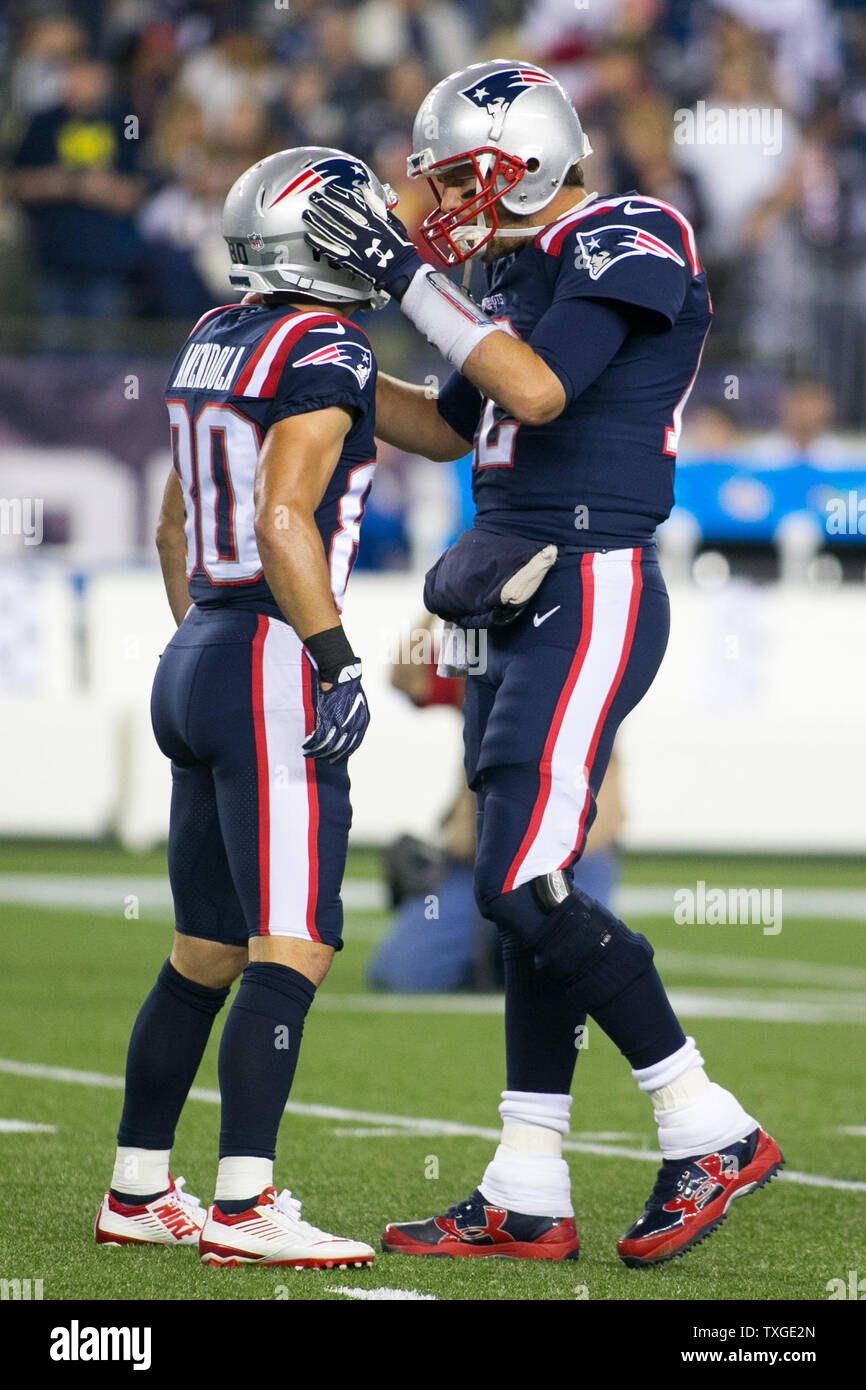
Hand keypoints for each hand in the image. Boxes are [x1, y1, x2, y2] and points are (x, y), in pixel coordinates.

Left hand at [302, 183, 421, 298]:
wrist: (400, 269)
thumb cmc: (400, 246)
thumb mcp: (393, 221)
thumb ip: (378, 207)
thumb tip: (366, 192)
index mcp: (372, 219)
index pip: (351, 202)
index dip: (337, 194)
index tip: (328, 189)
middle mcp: (360, 229)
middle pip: (338, 214)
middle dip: (323, 204)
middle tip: (312, 197)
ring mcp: (354, 245)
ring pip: (331, 230)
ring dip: (317, 222)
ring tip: (306, 215)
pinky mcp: (350, 259)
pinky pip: (331, 250)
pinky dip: (319, 244)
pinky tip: (309, 238)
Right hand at [302, 660, 369, 762]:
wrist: (339, 670)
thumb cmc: (345, 684)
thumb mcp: (356, 702)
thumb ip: (352, 717)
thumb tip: (343, 732)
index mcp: (363, 720)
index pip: (354, 744)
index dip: (343, 753)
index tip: (335, 759)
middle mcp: (354, 723)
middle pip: (341, 747)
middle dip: (329, 755)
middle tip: (319, 758)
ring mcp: (340, 721)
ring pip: (328, 745)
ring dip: (317, 752)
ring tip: (308, 753)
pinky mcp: (327, 717)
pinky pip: (318, 737)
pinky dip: (311, 744)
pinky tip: (305, 746)